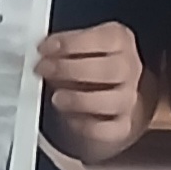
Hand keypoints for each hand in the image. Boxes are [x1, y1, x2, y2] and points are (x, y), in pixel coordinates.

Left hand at [38, 22, 146, 154]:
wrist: (105, 98)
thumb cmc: (86, 66)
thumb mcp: (75, 48)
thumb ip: (61, 48)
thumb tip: (41, 55)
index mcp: (120, 41)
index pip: (104, 39)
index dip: (72, 43)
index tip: (45, 48)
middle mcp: (129, 69)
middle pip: (110, 69)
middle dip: (71, 69)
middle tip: (44, 70)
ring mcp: (128, 99)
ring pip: (112, 101)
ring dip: (79, 99)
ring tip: (56, 97)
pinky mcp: (121, 126)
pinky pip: (107, 129)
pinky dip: (86, 126)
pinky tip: (70, 118)